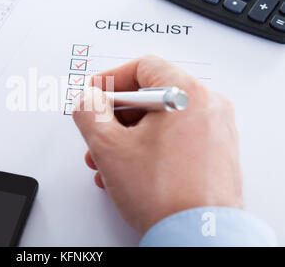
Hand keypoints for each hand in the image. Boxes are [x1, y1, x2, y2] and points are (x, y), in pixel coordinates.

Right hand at [73, 56, 241, 234]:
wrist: (198, 237)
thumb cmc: (165, 197)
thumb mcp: (109, 147)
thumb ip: (89, 112)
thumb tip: (88, 100)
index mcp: (188, 95)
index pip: (142, 66)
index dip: (110, 79)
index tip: (95, 95)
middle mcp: (208, 107)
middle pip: (150, 94)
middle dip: (115, 117)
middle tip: (98, 133)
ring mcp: (215, 131)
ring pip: (160, 120)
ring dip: (127, 136)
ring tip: (108, 160)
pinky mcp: (214, 152)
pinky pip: (174, 137)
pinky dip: (148, 147)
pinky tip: (129, 169)